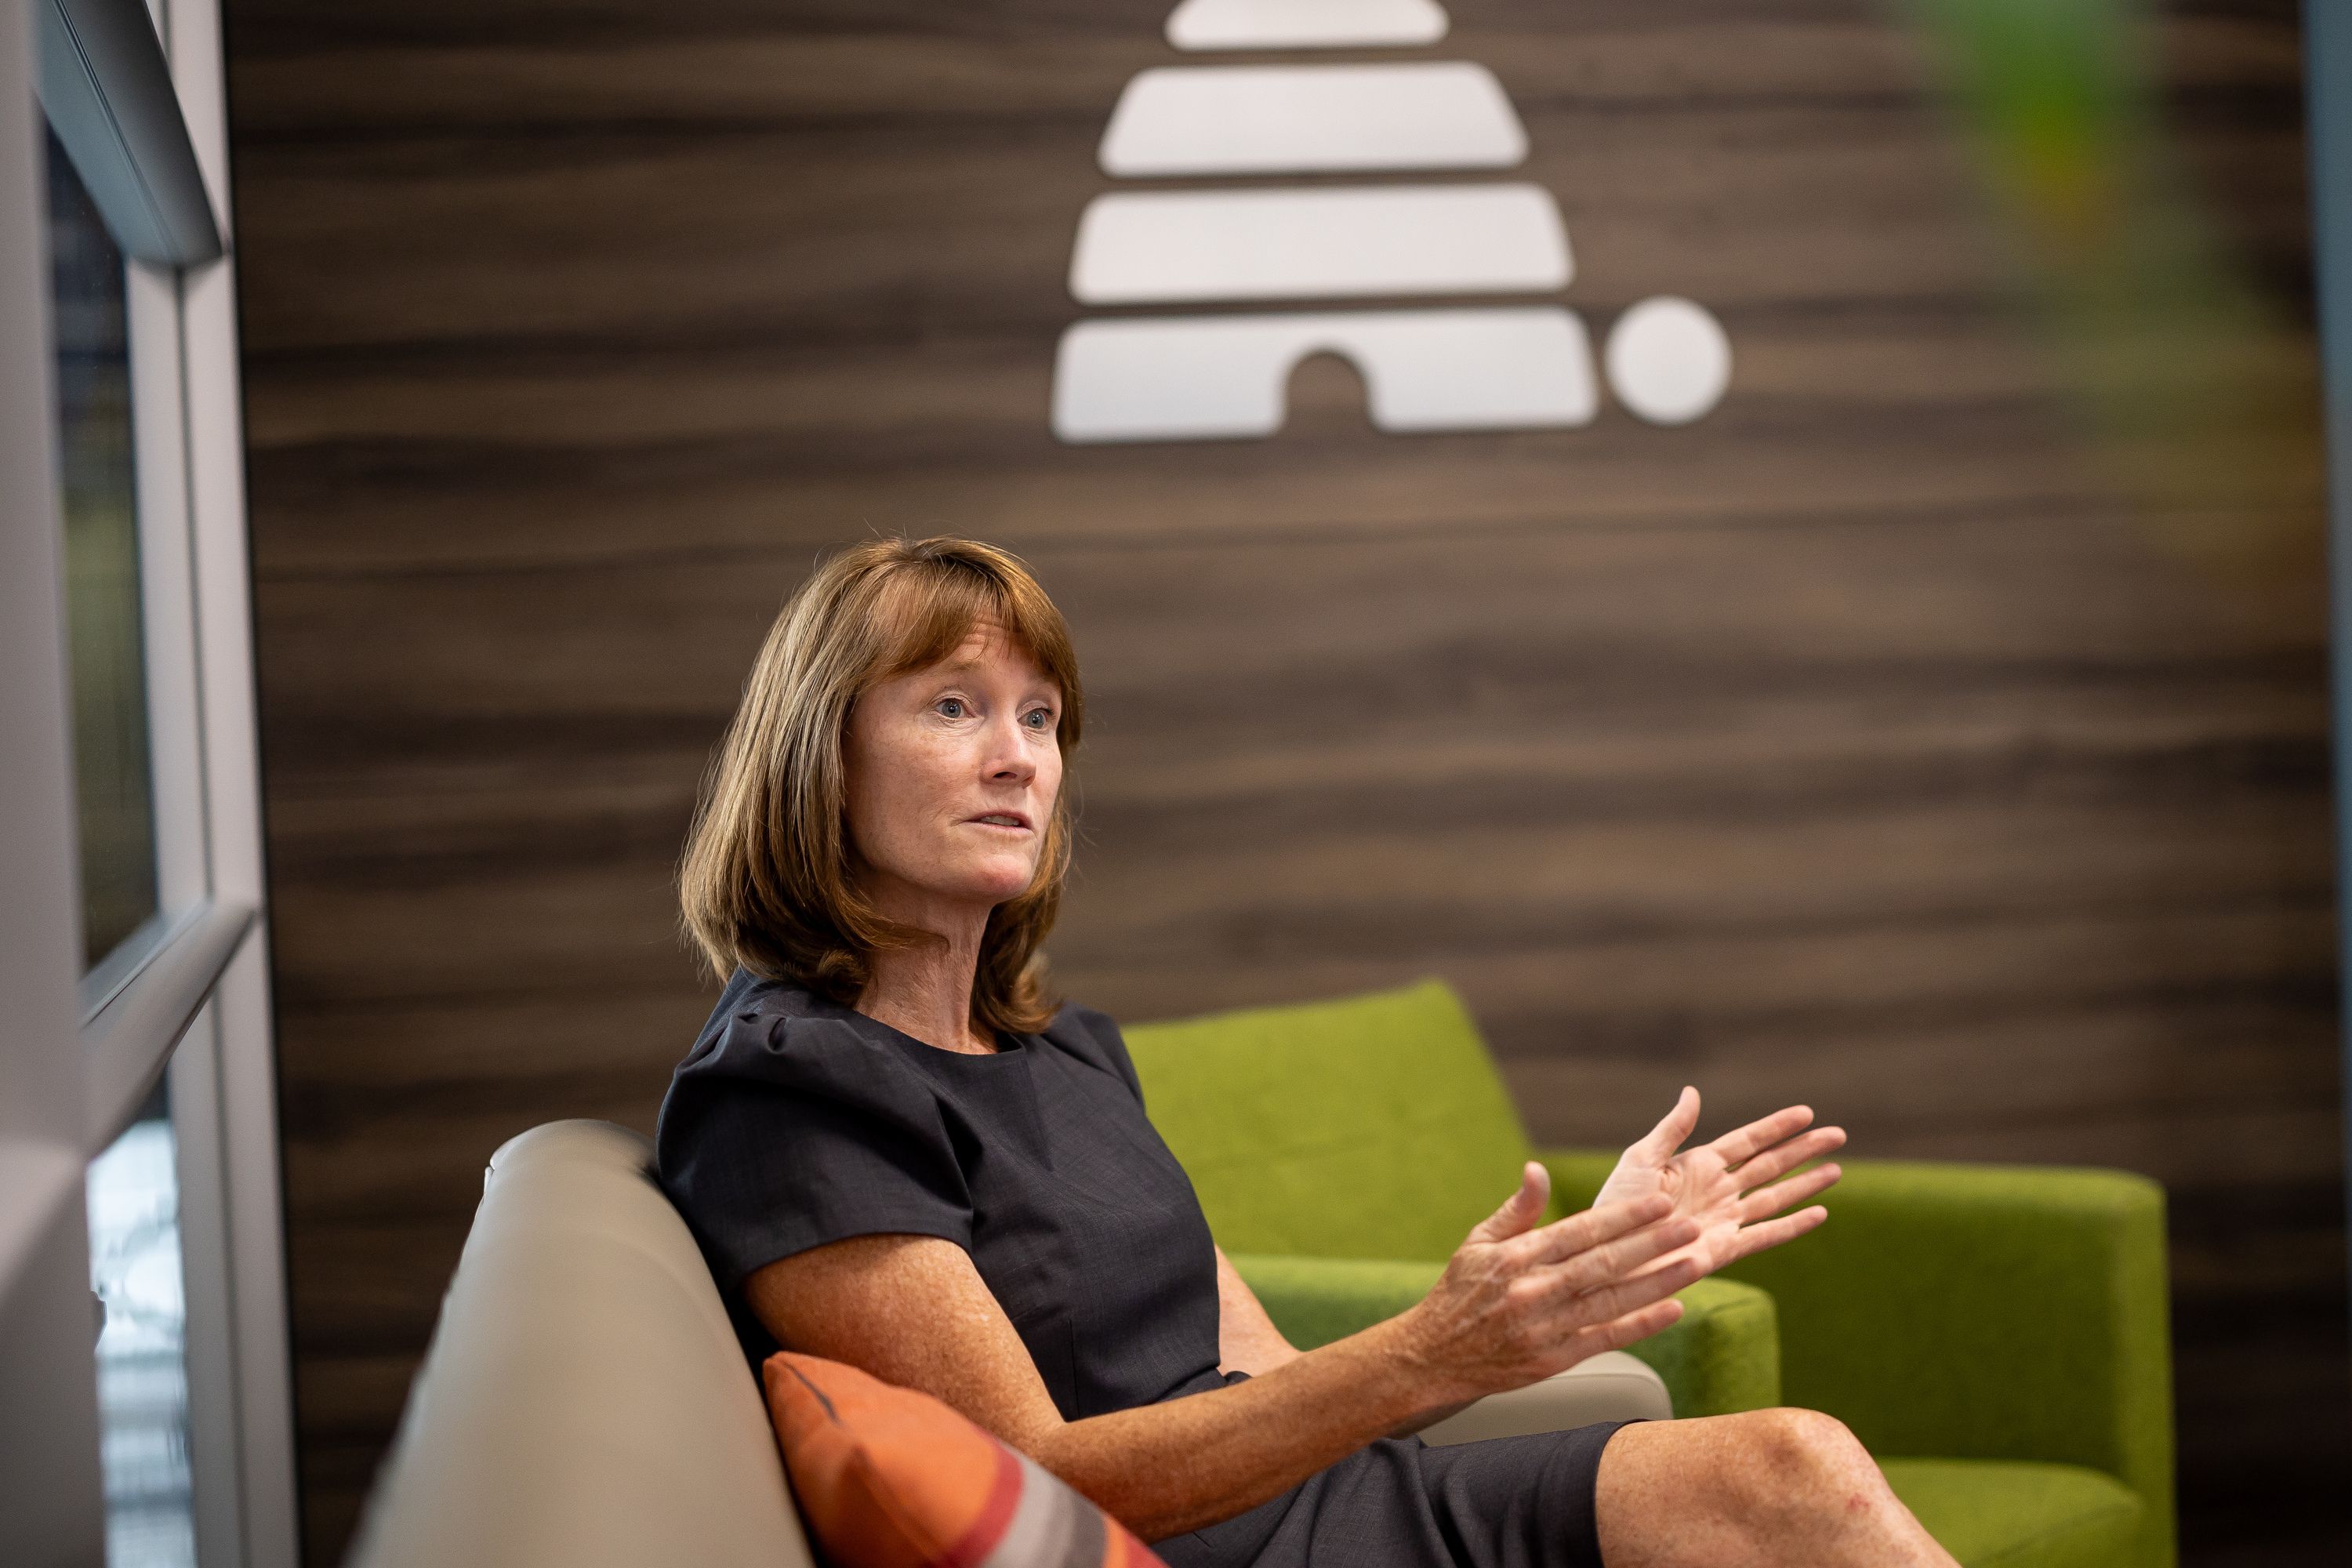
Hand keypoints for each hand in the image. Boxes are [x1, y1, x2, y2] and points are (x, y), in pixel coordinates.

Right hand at [1399, 1164, 1706, 1404]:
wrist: (1433, 1357)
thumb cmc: (1460, 1293)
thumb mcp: (1478, 1242)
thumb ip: (1517, 1209)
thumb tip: (1538, 1170)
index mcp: (1515, 1257)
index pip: (1579, 1231)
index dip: (1623, 1216)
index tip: (1660, 1202)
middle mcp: (1531, 1291)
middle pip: (1602, 1264)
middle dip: (1652, 1243)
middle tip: (1691, 1226)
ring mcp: (1543, 1328)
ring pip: (1611, 1301)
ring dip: (1658, 1282)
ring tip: (1695, 1263)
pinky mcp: (1553, 1360)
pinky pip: (1604, 1339)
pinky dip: (1641, 1325)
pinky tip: (1672, 1309)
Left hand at [1594, 1087, 1843, 1276]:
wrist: (1606, 1254)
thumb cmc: (1615, 1206)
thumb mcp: (1641, 1159)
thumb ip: (1672, 1128)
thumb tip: (1693, 1091)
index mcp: (1697, 1165)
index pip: (1747, 1141)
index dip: (1776, 1127)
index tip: (1806, 1113)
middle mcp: (1717, 1191)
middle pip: (1770, 1165)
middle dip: (1803, 1150)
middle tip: (1838, 1134)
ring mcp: (1724, 1220)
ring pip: (1775, 1197)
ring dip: (1806, 1183)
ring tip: (1836, 1169)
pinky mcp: (1724, 1250)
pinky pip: (1766, 1235)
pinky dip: (1793, 1225)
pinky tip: (1820, 1213)